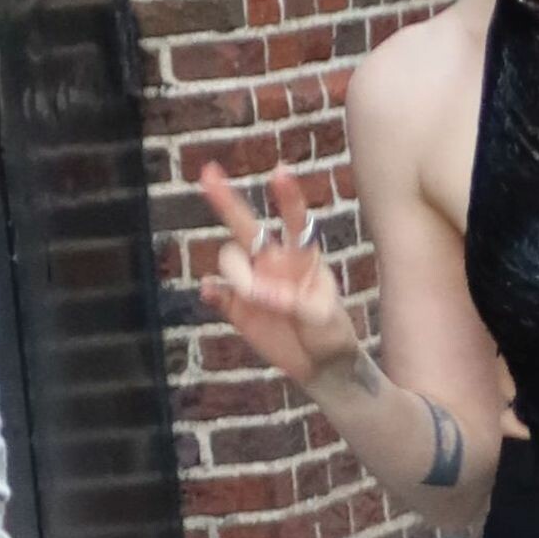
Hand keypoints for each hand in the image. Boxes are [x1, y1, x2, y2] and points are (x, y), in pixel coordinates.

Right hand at [197, 162, 359, 390]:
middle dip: (227, 200)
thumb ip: (292, 302)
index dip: (287, 198)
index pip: (295, 222)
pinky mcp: (238, 308)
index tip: (280, 172)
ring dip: (238, 274)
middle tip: (207, 172)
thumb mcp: (322, 317)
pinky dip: (211, 290)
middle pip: (246, 226)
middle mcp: (273, 263)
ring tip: (261, 300)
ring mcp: (253, 283)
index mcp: (302, 258)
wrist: (322, 365)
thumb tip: (258, 294)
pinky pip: (217, 292)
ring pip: (231, 260)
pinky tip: (211, 291)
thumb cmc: (331, 333)